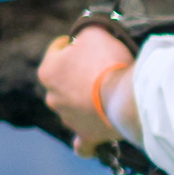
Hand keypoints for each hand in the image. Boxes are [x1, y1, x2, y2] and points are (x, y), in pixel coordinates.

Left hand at [37, 24, 135, 155]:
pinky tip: (88, 139)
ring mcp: (68, 119)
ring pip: (72, 108)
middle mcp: (52, 97)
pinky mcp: (86, 136)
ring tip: (106, 97)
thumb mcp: (94, 33)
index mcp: (48, 71)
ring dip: (84, 102)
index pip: (57, 50)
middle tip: (102, 69)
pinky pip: (81, 143)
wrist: (125, 97)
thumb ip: (85, 31)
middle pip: (64, 81)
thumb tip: (85, 32)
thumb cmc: (107, 63)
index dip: (73, 43)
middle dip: (78, 74)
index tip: (87, 43)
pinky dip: (84, 142)